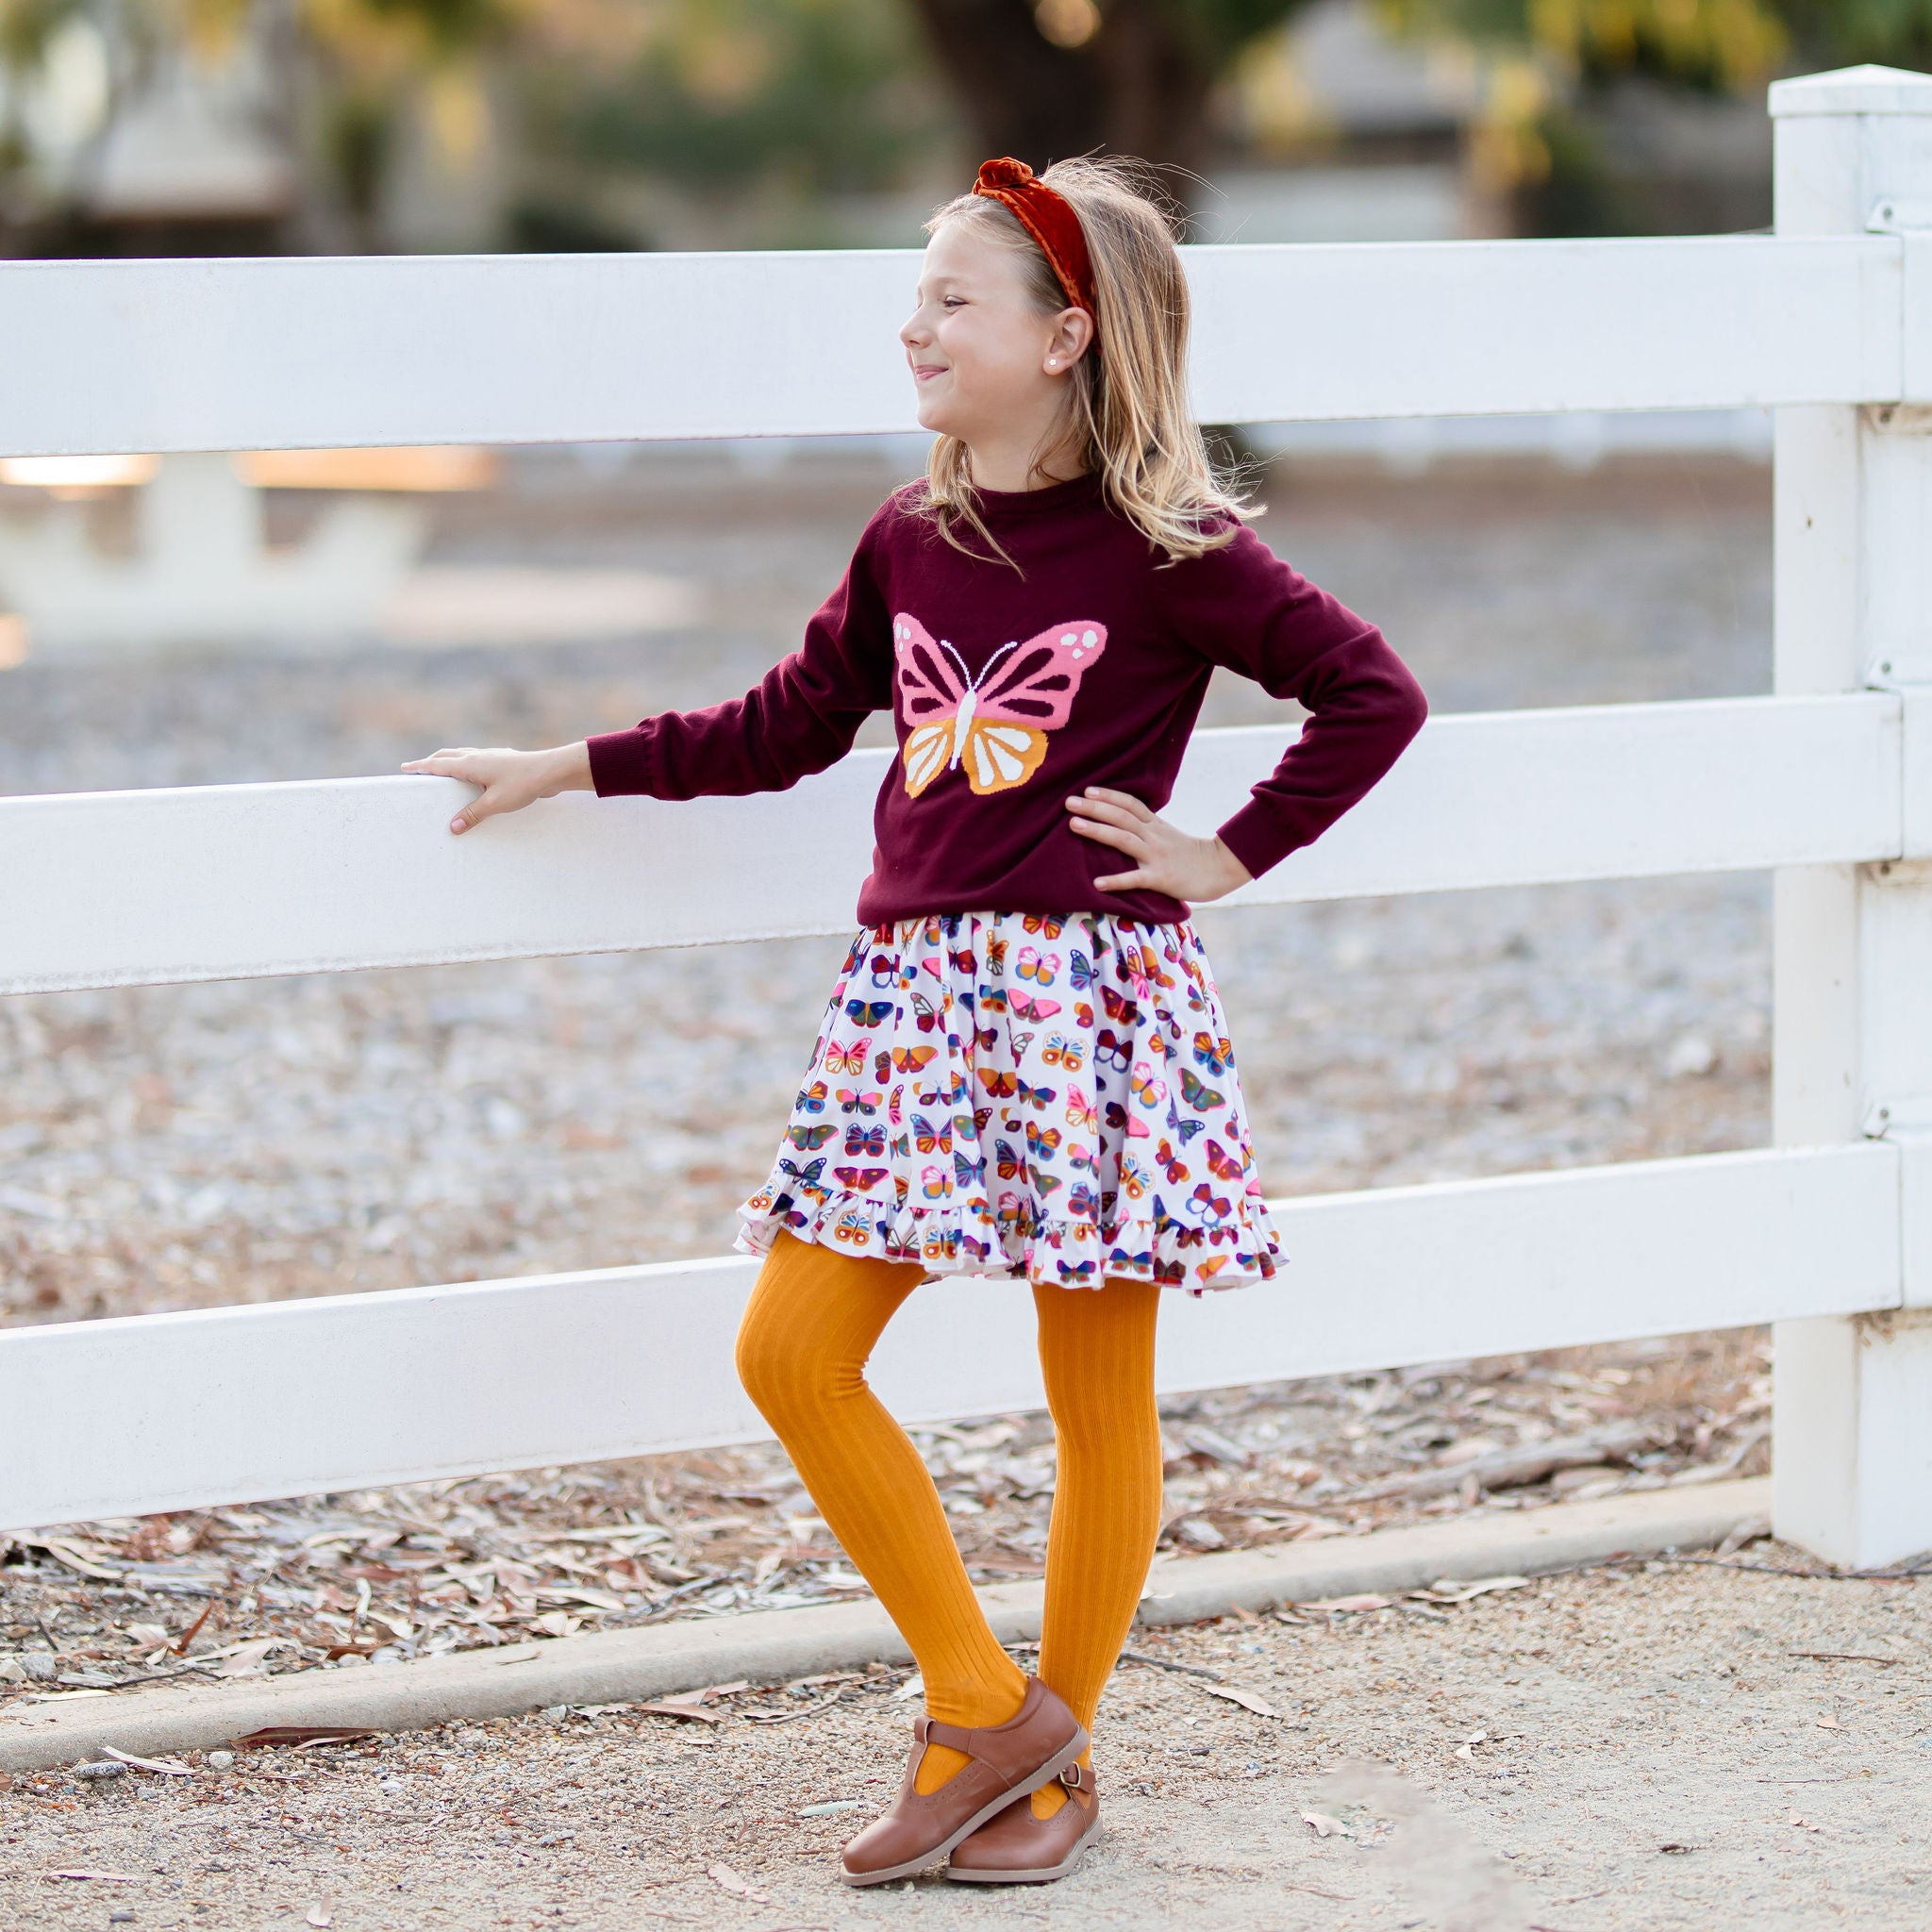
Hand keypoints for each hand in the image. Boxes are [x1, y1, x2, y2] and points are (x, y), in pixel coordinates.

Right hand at [400, 741, 591, 833]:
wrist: (552, 770)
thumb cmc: (523, 784)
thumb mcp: (495, 803)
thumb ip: (473, 814)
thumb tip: (453, 827)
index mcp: (470, 764)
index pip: (438, 765)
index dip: (420, 767)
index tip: (405, 768)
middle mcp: (477, 756)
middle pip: (447, 756)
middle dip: (430, 762)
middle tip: (418, 769)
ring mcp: (491, 756)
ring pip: (462, 755)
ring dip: (448, 761)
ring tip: (441, 769)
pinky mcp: (502, 760)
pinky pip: (476, 759)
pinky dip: (465, 763)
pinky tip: (472, 771)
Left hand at [1064, 786, 1253, 901]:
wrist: (1220, 869)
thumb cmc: (1189, 854)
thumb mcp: (1168, 834)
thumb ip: (1146, 827)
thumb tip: (1121, 821)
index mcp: (1156, 825)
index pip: (1130, 804)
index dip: (1108, 795)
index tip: (1087, 790)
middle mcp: (1154, 836)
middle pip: (1121, 816)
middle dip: (1094, 808)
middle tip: (1069, 802)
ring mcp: (1157, 856)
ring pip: (1124, 839)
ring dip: (1097, 831)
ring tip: (1073, 826)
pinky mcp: (1161, 878)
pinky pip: (1135, 878)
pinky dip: (1116, 880)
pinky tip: (1097, 883)